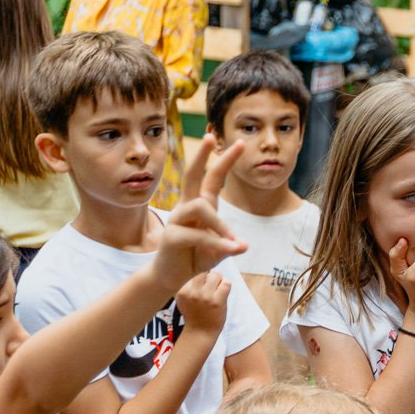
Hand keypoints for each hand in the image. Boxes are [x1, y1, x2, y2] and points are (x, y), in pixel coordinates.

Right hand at [152, 136, 248, 291]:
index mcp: (200, 204)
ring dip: (220, 225)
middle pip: (191, 175)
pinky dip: (215, 243)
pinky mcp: (171, 236)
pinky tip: (230, 250)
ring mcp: (176, 219)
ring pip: (200, 207)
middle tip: (210, 136)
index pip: (212, 177)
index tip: (239, 143)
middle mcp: (186, 207)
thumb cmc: (194, 257)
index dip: (225, 160)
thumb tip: (244, 245)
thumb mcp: (218, 250)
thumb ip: (229, 245)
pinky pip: (196, 234)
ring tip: (235, 243)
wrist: (170, 277)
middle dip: (201, 155)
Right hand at [176, 270, 229, 335]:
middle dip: (209, 274)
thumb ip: (186, 283)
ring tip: (216, 289)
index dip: (198, 274)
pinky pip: (227, 283)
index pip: (191, 270)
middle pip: (203, 269)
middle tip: (210, 284)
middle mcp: (192, 292)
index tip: (201, 280)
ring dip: (219, 280)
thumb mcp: (182, 298)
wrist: (200, 332)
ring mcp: (205, 296)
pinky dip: (226, 287)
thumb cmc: (192, 313)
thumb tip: (196, 264)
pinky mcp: (218, 301)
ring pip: (216, 274)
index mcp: (181, 290)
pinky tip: (222, 294)